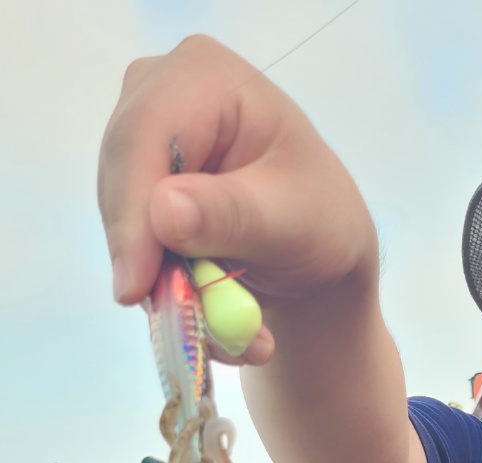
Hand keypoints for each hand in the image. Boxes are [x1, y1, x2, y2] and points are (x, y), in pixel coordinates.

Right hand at [98, 36, 371, 354]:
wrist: (317, 252)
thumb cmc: (321, 222)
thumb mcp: (293, 220)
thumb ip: (232, 215)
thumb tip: (163, 212)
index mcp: (207, 76)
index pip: (145, 135)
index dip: (133, 212)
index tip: (135, 286)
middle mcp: (160, 92)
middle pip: (121, 176)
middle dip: (146, 256)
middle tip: (178, 321)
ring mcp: (142, 137)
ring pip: (121, 218)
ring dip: (162, 282)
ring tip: (224, 328)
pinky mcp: (136, 185)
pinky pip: (129, 241)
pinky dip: (162, 284)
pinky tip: (208, 313)